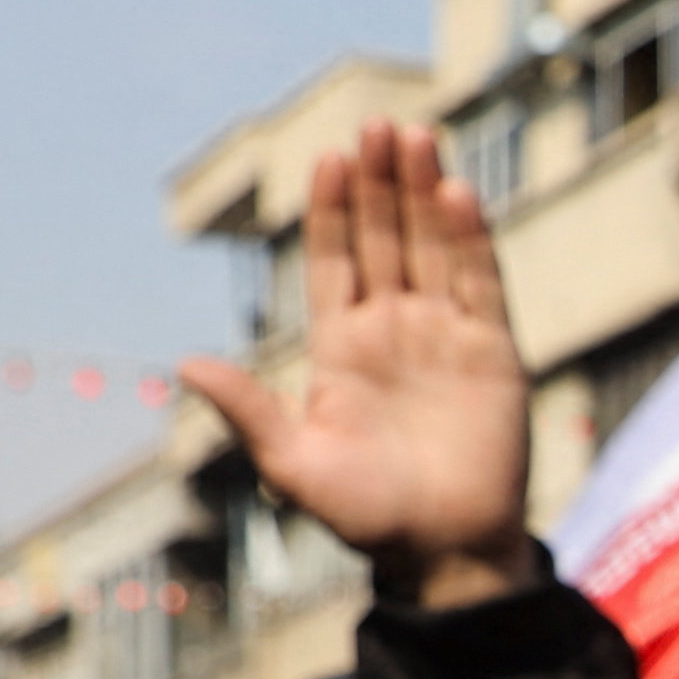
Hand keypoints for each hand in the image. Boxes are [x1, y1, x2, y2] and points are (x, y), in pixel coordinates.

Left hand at [181, 127, 544, 611]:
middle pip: (383, 237)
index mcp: (341, 348)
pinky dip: (471, 240)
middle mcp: (394, 330)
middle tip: (377, 126)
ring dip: (423, 193)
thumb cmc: (366, 517)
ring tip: (415, 137)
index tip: (330, 158)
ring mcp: (445, 337)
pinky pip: (481, 284)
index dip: (332, 209)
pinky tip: (458, 195)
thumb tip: (184, 364)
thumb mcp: (293, 463)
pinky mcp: (493, 353)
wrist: (443, 552)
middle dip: (380, 182)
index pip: (333, 259)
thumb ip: (248, 411)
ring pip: (432, 247)